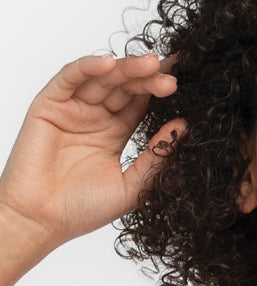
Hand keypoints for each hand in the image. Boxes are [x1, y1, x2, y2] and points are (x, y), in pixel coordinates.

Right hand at [0, 52, 187, 250]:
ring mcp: (72, 109)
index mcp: (114, 133)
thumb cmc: (83, 210)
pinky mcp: (49, 105)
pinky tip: (109, 64)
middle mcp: (95, 117)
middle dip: (148, 78)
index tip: (184, 83)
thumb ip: (156, 157)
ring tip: (151, 65)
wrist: (43, 221)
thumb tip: (184, 127)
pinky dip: (88, 67)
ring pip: (102, 79)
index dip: (159, 91)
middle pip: (125, 87)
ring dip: (126, 69)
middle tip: (172, 75)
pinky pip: (69, 78)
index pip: (140, 103)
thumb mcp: (132, 185)